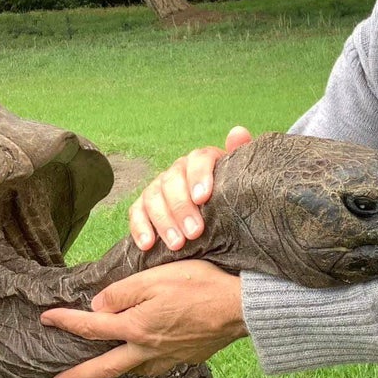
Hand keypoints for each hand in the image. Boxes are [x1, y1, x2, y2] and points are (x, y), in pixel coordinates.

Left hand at [40, 260, 246, 377]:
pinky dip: (140, 365)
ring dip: (112, 371)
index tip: (46, 319)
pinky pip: (154, 366)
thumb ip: (122, 292)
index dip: (65, 321)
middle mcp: (147, 350)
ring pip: (131, 370)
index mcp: (136, 327)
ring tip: (102, 368)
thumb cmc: (200, 286)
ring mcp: (167, 358)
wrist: (240, 309)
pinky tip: (144, 358)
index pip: (92, 327)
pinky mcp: (185, 359)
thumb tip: (99, 307)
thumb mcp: (156, 278)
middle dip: (77, 376)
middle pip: (104, 368)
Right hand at [130, 125, 252, 250]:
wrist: (217, 211)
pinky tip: (147, 245)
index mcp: (202, 160)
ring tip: (177, 244)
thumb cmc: (231, 194)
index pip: (199, 159)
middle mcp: (178, 170)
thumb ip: (241, 156)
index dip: (199, 176)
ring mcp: (159, 187)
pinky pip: (136, 212)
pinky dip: (140, 227)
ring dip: (163, 221)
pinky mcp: (144, 206)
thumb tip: (238, 132)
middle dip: (181, 207)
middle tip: (195, 232)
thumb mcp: (240, 177)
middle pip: (172, 181)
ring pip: (153, 197)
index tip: (203, 198)